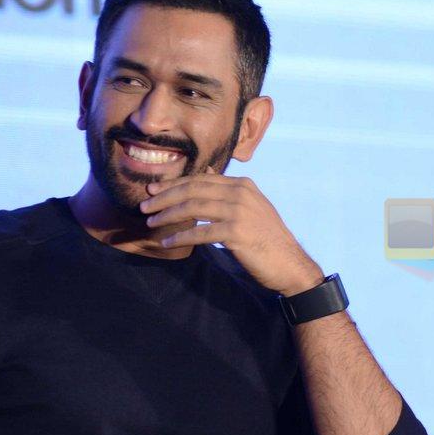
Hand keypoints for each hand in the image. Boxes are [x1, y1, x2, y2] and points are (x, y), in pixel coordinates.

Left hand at [138, 173, 322, 293]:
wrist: (288, 263)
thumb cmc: (267, 237)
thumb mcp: (251, 206)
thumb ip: (229, 190)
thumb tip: (209, 171)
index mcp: (242, 184)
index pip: (200, 179)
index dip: (173, 184)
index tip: (153, 190)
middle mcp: (241, 193)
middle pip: (193, 190)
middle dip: (165, 197)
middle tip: (144, 206)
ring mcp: (239, 212)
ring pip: (193, 208)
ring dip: (168, 216)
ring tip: (151, 223)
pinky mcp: (236, 232)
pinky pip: (200, 232)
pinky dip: (181, 237)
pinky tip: (167, 242)